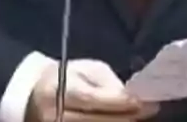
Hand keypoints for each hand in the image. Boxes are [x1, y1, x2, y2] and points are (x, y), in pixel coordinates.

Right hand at [25, 59, 157, 121]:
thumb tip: (131, 99)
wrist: (35, 98)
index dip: (122, 102)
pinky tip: (125, 121)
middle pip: (99, 121)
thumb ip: (108, 83)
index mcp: (59, 90)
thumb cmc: (66, 78)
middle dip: (129, 116)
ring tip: (138, 116)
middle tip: (150, 109)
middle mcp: (55, 116)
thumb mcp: (86, 70)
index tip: (145, 101)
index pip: (93, 99)